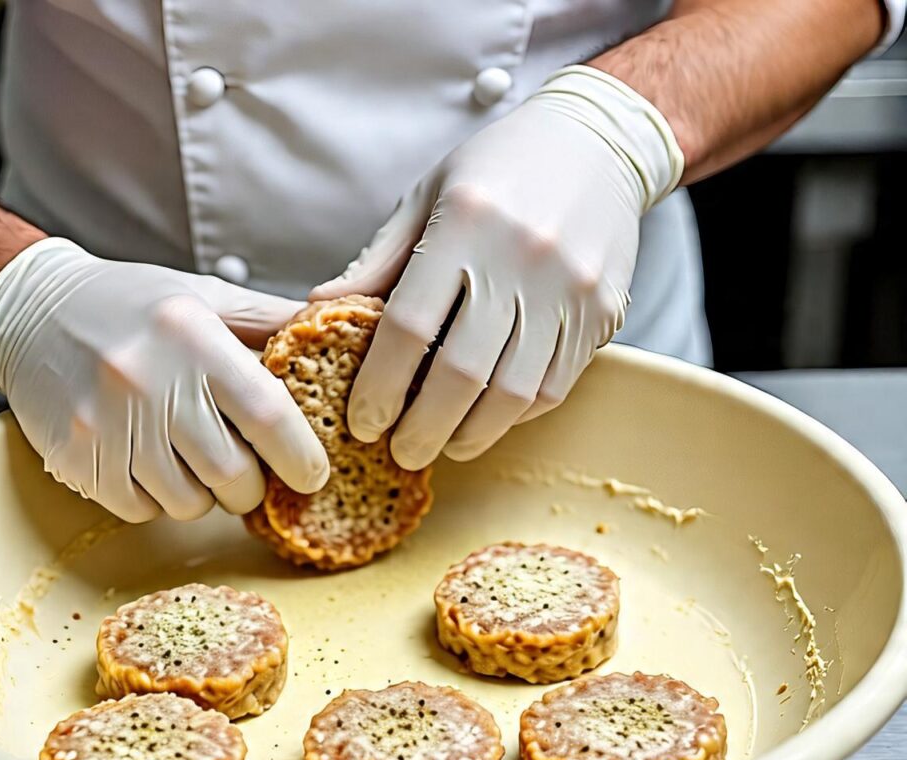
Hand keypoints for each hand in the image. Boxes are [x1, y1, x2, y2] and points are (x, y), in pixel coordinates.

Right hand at [0, 239, 327, 521]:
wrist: (30, 309)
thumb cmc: (130, 305)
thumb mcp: (205, 297)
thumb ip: (268, 320)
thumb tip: (328, 333)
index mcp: (193, 338)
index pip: (268, 415)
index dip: (300, 457)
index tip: (312, 475)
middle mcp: (150, 382)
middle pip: (233, 475)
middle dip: (252, 485)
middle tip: (245, 468)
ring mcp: (108, 424)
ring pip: (189, 503)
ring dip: (203, 493)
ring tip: (189, 456)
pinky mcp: (77, 457)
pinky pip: (142, 510)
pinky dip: (156, 499)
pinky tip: (148, 462)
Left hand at [311, 66, 683, 469]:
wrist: (599, 144)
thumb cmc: (499, 169)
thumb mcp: (428, 196)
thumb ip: (379, 258)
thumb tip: (320, 307)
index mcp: (466, 223)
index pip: (409, 327)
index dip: (380, 386)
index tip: (363, 421)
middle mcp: (522, 258)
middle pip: (461, 374)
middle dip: (422, 428)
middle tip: (401, 453)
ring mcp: (569, 290)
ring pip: (513, 393)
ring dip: (471, 433)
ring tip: (445, 446)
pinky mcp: (602, 313)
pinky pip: (554, 386)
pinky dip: (515, 415)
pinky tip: (489, 418)